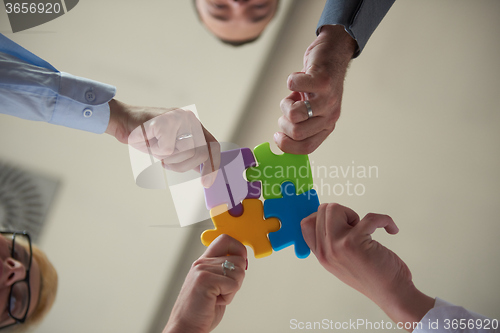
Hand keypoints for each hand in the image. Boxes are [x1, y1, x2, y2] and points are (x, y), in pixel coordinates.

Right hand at [106, 99, 219, 187]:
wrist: (124, 121)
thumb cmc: (148, 136)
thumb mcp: (172, 147)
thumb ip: (189, 154)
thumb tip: (204, 169)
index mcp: (194, 124)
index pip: (212, 146)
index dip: (212, 166)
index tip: (206, 183)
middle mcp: (190, 119)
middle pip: (201, 154)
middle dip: (183, 165)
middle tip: (167, 163)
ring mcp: (179, 118)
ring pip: (186, 153)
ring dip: (168, 159)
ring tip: (157, 148)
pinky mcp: (166, 121)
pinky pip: (168, 150)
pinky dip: (156, 151)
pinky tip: (150, 141)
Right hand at [163, 235, 246, 332]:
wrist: (186, 327)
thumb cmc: (201, 311)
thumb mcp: (214, 284)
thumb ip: (224, 271)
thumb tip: (242, 261)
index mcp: (204, 262)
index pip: (225, 239)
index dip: (239, 249)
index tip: (240, 263)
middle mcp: (202, 263)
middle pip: (238, 258)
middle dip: (238, 278)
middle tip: (222, 290)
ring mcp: (202, 270)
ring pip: (238, 272)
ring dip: (232, 289)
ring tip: (217, 296)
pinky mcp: (205, 280)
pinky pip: (233, 285)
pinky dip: (228, 297)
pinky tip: (214, 301)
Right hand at [275, 25, 355, 153]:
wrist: (333, 55)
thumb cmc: (318, 83)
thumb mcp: (313, 109)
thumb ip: (302, 123)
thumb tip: (280, 141)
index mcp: (327, 126)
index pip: (307, 147)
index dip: (287, 145)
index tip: (277, 136)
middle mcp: (330, 116)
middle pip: (297, 133)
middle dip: (283, 122)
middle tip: (288, 109)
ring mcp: (328, 99)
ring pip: (294, 114)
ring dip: (285, 103)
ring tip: (294, 94)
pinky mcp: (322, 80)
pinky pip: (293, 86)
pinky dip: (291, 80)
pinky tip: (300, 77)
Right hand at [301, 203, 434, 330]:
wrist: (391, 294)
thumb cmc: (372, 277)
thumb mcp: (340, 263)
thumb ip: (330, 244)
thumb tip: (329, 217)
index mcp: (321, 255)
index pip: (306, 224)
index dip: (323, 215)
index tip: (339, 219)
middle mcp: (326, 251)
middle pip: (322, 211)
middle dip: (342, 213)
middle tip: (355, 227)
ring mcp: (337, 246)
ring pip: (334, 209)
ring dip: (353, 214)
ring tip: (364, 228)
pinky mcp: (355, 242)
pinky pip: (369, 217)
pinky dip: (384, 220)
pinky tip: (391, 229)